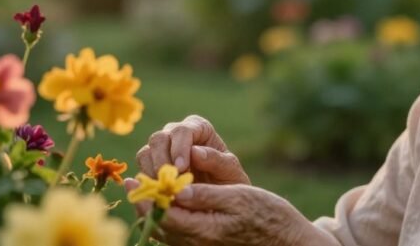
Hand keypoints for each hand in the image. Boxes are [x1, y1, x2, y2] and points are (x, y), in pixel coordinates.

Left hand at [124, 182, 319, 245]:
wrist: (287, 240)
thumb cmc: (268, 214)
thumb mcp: (239, 198)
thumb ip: (206, 195)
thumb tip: (177, 189)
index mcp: (204, 230)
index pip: (163, 216)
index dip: (145, 197)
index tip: (133, 180)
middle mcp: (197, 243)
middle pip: (158, 226)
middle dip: (144, 203)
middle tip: (134, 181)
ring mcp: (200, 245)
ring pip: (165, 231)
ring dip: (153, 209)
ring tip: (146, 188)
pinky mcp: (205, 243)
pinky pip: (176, 233)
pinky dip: (166, 216)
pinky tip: (167, 201)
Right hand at [136, 114, 249, 184]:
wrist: (220, 198)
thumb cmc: (228, 180)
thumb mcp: (230, 171)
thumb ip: (217, 161)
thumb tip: (194, 152)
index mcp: (198, 127)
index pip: (183, 130)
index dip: (179, 148)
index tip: (182, 168)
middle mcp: (175, 133)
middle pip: (159, 139)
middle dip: (162, 161)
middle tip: (170, 182)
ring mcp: (161, 149)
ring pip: (146, 153)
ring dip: (153, 173)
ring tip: (165, 191)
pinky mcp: (151, 165)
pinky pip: (141, 168)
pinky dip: (147, 181)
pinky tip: (158, 194)